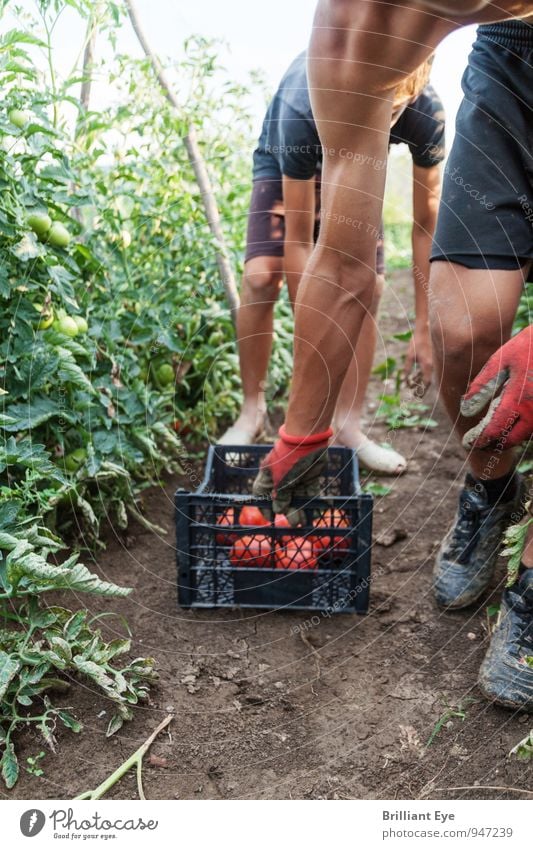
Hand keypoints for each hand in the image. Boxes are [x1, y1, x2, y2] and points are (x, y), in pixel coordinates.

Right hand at [252, 425, 331, 523]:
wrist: (307, 441)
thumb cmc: (288, 460)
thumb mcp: (282, 481)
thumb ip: (281, 497)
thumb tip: (279, 510)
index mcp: (268, 476)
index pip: (262, 494)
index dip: (265, 507)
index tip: (270, 519)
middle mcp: (281, 478)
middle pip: (283, 499)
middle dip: (288, 511)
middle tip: (292, 523)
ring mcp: (296, 477)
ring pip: (298, 497)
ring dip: (301, 509)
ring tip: (303, 521)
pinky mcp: (309, 477)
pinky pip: (311, 492)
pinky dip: (313, 502)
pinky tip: (316, 513)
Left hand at [404, 325, 432, 391]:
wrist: (426, 330)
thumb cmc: (416, 342)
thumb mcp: (409, 356)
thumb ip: (407, 369)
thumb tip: (404, 381)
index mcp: (427, 365)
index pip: (426, 382)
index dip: (422, 390)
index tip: (417, 396)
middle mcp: (433, 365)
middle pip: (429, 381)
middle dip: (422, 389)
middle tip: (416, 395)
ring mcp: (435, 362)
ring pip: (429, 375)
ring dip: (422, 381)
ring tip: (414, 386)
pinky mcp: (434, 359)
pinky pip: (430, 369)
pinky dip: (423, 374)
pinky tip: (416, 377)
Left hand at [461, 326, 532, 449]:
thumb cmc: (527, 346)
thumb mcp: (501, 361)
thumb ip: (483, 386)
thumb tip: (465, 410)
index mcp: (518, 400)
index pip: (494, 430)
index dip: (479, 440)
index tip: (467, 442)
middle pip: (512, 440)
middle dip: (494, 444)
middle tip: (479, 442)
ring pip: (525, 436)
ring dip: (508, 438)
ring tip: (491, 433)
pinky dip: (521, 428)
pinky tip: (510, 420)